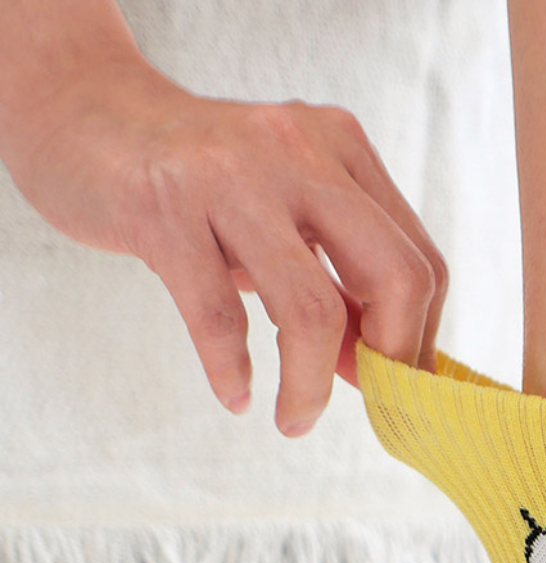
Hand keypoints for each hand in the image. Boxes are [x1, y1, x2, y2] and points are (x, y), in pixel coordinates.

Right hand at [6, 55, 446, 435]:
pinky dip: (232, 370)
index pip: (421, 262)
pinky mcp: (163, 207)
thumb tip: (382, 373)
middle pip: (394, 277)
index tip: (393, 385)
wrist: (83, 116)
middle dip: (392, 360)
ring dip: (310, 387)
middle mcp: (298, 152)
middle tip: (366, 404)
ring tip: (294, 421)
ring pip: (311, 308)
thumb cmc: (202, 186)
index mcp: (342, 151)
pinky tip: (237, 395)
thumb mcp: (286, 221)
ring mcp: (231, 176)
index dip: (418, 339)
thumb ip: (338, 285)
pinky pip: (218, 316)